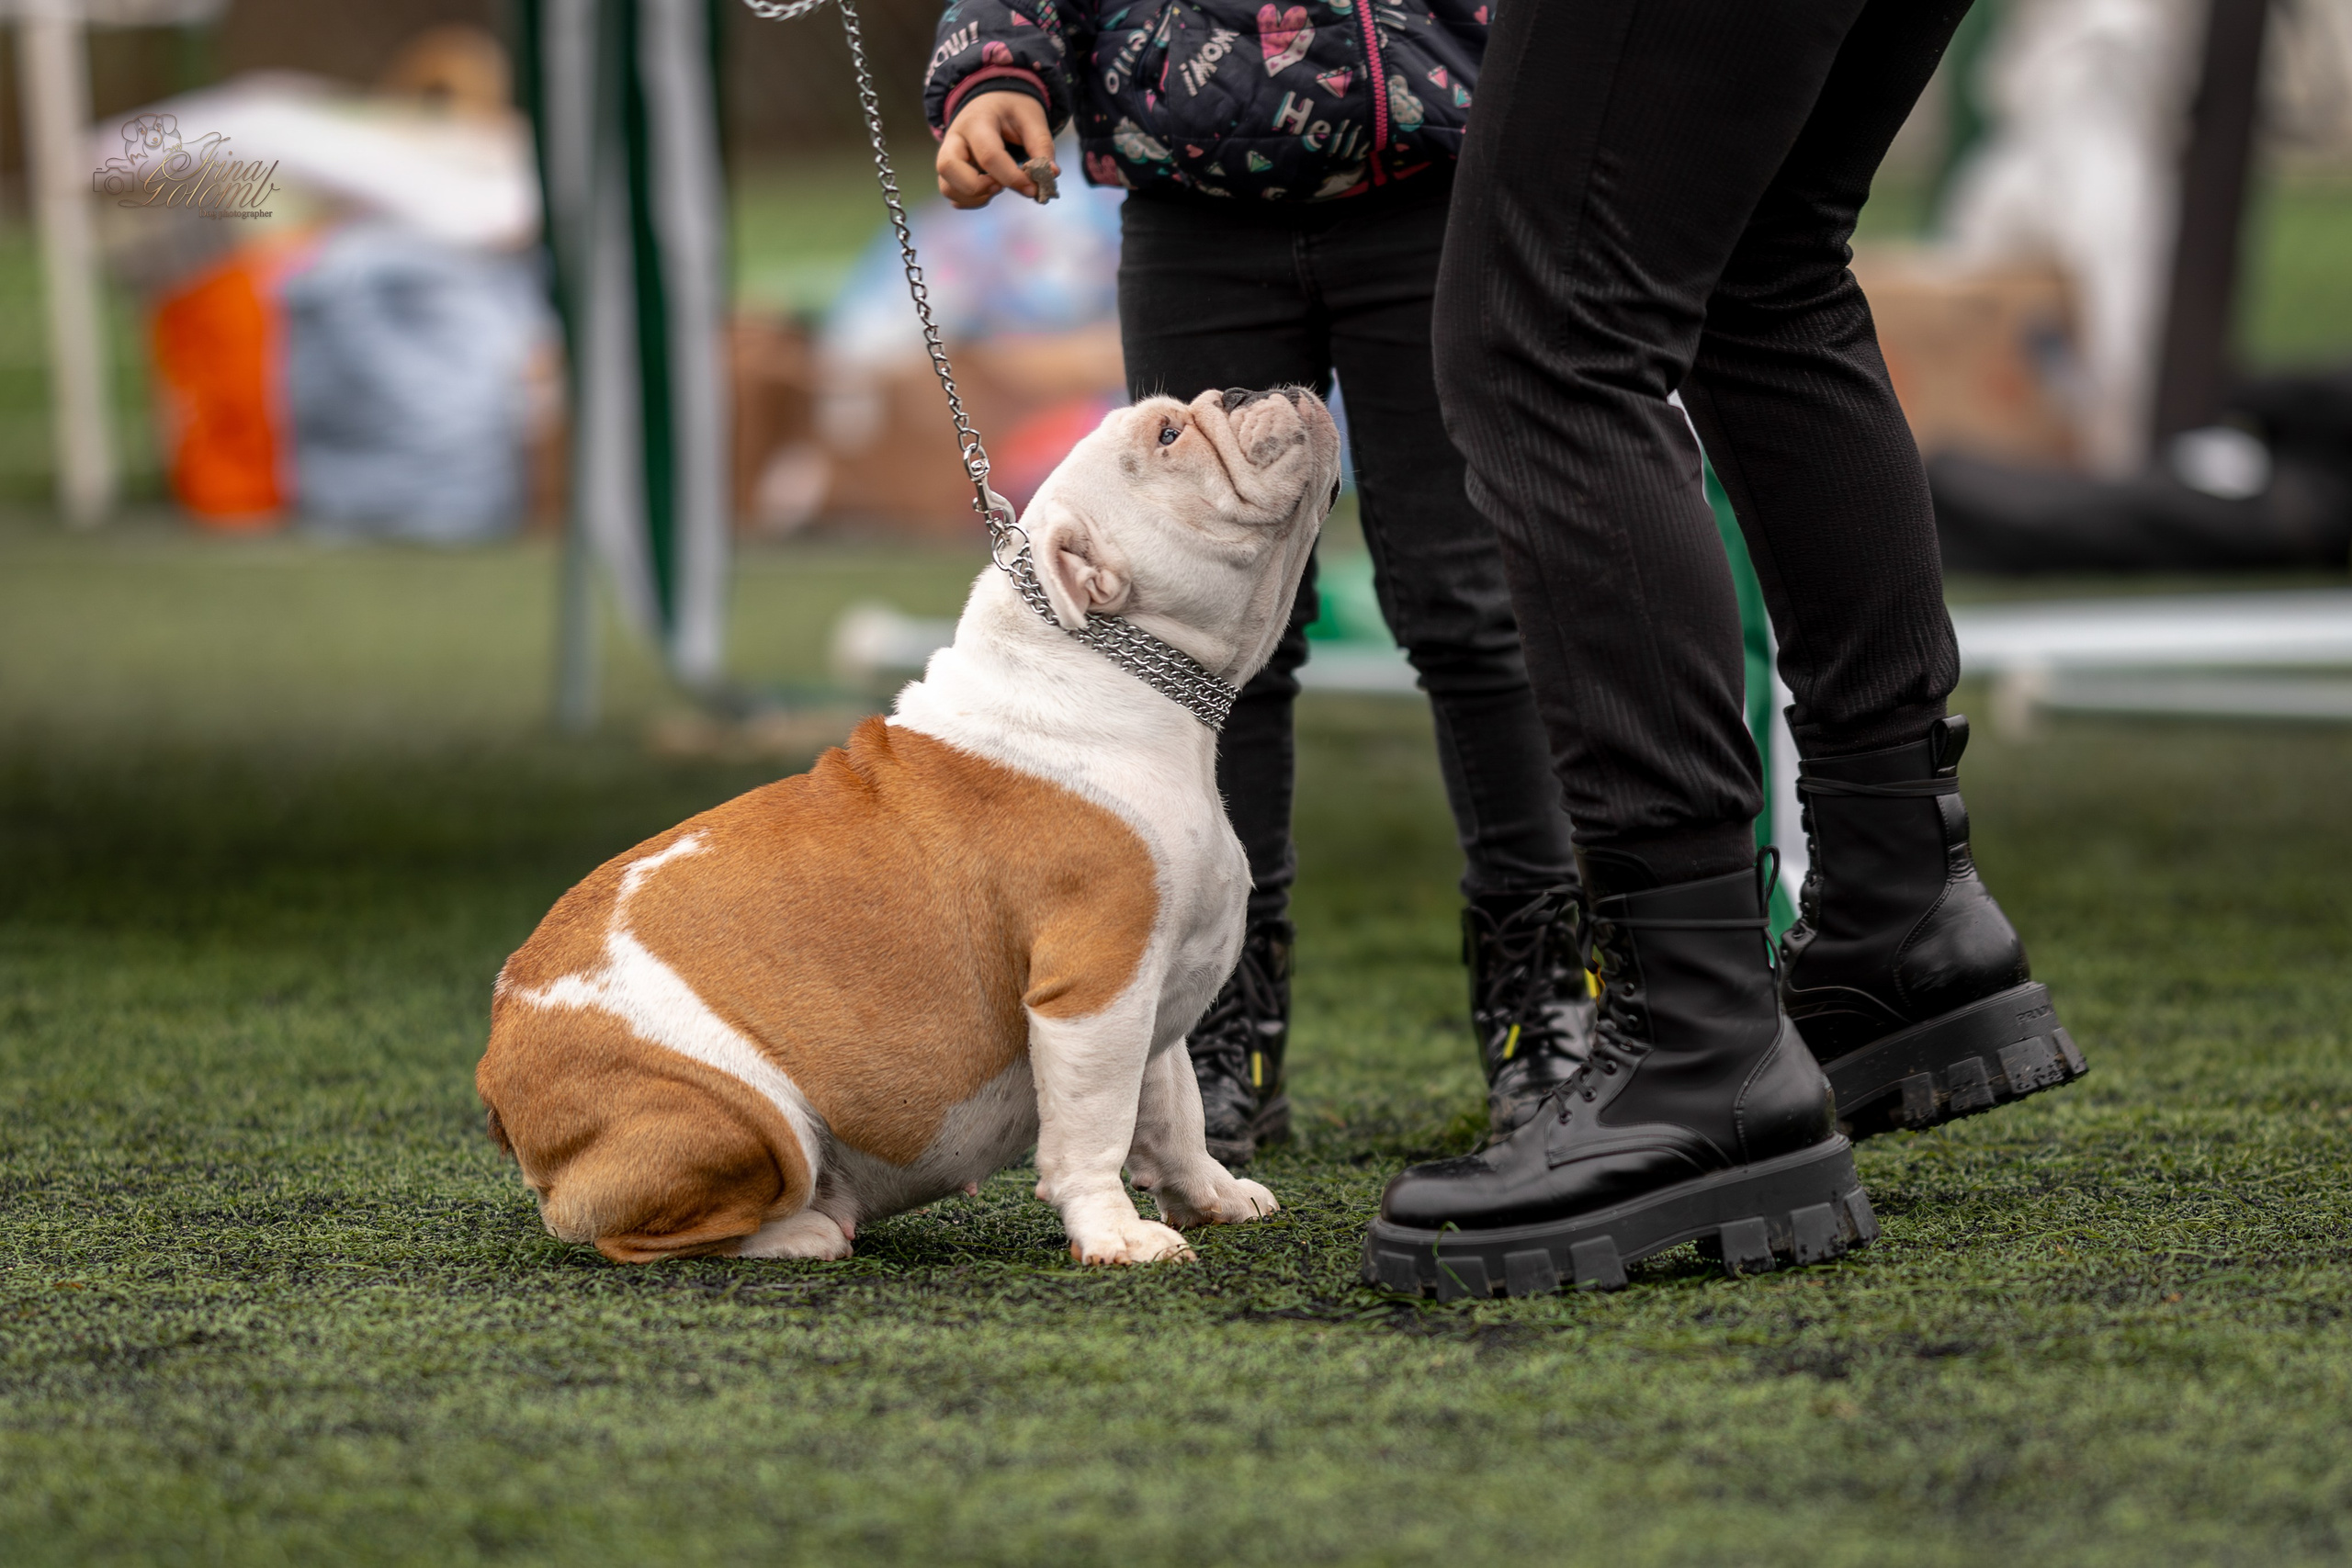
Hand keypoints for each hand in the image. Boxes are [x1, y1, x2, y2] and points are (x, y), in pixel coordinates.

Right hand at [937, 90, 1055, 208]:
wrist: (992, 101)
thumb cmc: (1012, 110)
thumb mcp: (1032, 119)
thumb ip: (1042, 146)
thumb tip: (1051, 175)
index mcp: (977, 121)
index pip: (988, 155)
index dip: (1012, 178)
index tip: (1032, 189)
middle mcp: (955, 137)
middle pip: (948, 168)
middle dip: (977, 188)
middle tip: (1001, 187)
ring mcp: (948, 155)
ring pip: (946, 186)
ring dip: (974, 198)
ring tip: (997, 187)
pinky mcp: (950, 170)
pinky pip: (951, 193)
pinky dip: (970, 201)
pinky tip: (989, 190)